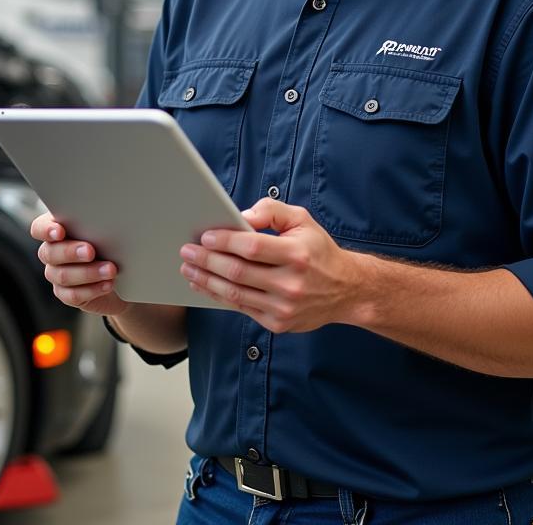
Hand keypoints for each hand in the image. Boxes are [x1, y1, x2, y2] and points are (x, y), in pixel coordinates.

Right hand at [30, 212, 130, 316]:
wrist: (122, 274)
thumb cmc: (110, 243)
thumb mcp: (104, 230)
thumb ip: (95, 224)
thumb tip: (104, 219)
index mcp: (56, 230)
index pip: (39, 228)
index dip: (46, 230)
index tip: (60, 231)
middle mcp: (51, 252)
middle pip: (49, 253)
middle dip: (70, 252)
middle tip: (90, 251)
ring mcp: (56, 274)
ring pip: (63, 275)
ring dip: (88, 272)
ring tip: (110, 270)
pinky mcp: (66, 294)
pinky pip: (73, 295)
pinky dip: (92, 289)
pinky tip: (108, 284)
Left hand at [179, 198, 360, 332]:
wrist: (346, 290)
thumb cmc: (317, 250)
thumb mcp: (301, 219)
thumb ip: (271, 210)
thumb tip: (241, 217)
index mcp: (296, 255)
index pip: (252, 247)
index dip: (224, 241)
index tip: (204, 235)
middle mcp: (291, 284)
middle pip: (238, 272)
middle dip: (206, 260)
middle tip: (186, 251)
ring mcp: (284, 307)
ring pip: (235, 294)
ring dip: (206, 281)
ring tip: (188, 268)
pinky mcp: (278, 323)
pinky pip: (242, 308)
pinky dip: (219, 296)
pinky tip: (205, 285)